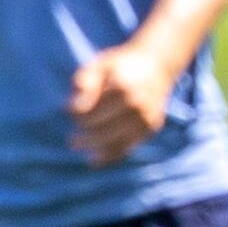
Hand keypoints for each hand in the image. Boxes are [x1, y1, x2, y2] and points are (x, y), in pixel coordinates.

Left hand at [64, 39, 186, 166]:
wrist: (157, 65)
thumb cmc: (120, 66)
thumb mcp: (99, 66)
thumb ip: (83, 82)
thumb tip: (70, 109)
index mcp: (121, 87)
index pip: (92, 112)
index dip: (77, 116)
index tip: (70, 113)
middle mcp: (137, 104)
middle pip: (103, 131)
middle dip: (84, 139)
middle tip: (72, 142)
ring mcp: (146, 118)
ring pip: (116, 143)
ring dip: (96, 150)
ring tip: (82, 152)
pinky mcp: (151, 128)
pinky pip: (128, 148)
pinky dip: (110, 157)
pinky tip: (95, 161)